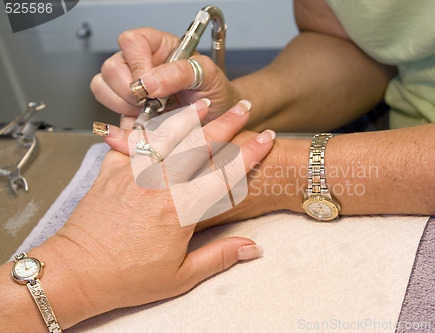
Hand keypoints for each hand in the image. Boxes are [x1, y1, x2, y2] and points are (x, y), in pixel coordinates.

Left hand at [1, 99, 274, 330]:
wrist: (76, 271)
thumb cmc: (126, 277)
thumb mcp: (180, 277)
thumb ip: (219, 257)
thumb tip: (252, 249)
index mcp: (181, 210)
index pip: (225, 174)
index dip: (250, 153)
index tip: (266, 137)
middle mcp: (159, 184)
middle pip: (200, 145)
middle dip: (226, 123)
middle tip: (243, 107)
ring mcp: (133, 173)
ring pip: (166, 135)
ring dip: (188, 117)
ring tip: (203, 103)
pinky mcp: (111, 170)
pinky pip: (130, 140)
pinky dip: (143, 126)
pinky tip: (152, 116)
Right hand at [90, 27, 241, 124]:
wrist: (217, 119)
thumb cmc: (214, 93)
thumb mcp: (207, 76)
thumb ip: (180, 73)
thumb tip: (148, 82)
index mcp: (159, 45)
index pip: (131, 41)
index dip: (138, 64)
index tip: (152, 86)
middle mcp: (140, 62)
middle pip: (112, 66)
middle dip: (131, 91)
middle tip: (155, 102)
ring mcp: (130, 83)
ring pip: (102, 86)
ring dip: (126, 105)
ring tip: (152, 111)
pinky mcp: (126, 106)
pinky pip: (107, 108)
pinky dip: (125, 118)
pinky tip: (145, 119)